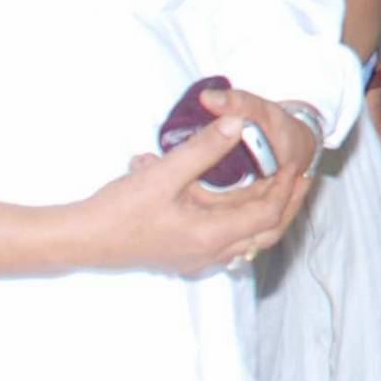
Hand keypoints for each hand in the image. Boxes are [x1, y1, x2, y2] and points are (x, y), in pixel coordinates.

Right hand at [92, 86, 309, 276]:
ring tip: (271, 182)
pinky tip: (229, 196)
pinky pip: (223, 239)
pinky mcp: (181, 255)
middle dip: (284, 204)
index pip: (266, 214)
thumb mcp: (164, 173)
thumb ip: (204, 149)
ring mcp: (195, 258)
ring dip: (260, 211)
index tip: (294, 166)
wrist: (81, 240)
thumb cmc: (120, 210)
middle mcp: (209, 254)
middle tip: (299, 178)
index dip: (284, 189)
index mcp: (212, 236)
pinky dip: (235, 217)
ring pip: (243, 237)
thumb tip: (238, 122)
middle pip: (263, 232)